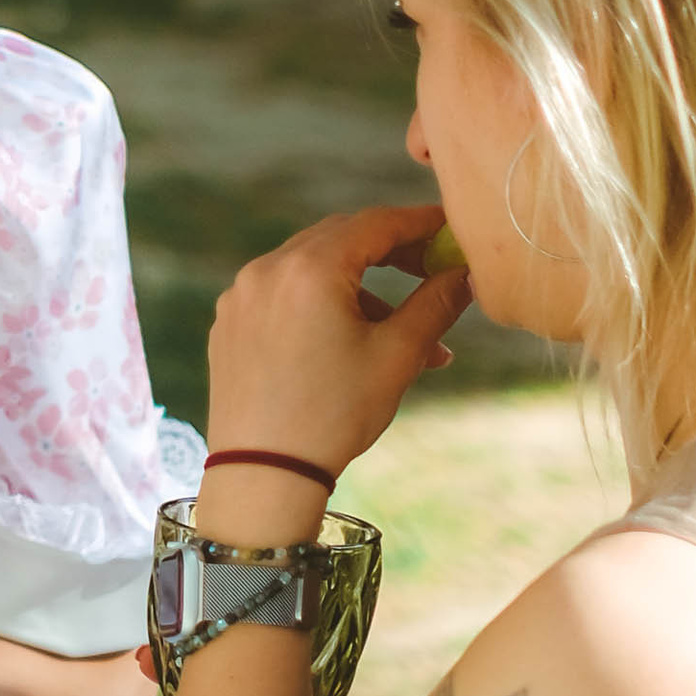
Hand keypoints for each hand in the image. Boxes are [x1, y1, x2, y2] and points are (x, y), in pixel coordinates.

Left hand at [206, 199, 468, 489]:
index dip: (418, 222)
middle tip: (430, 270)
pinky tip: (348, 341)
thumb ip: (436, 304)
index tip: (448, 228)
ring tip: (399, 332)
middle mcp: (266, 269)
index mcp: (309, 269)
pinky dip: (319, 304)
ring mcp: (241, 295)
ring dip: (357, 287)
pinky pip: (282, 295)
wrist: (263, 473)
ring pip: (310, 268)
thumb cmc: (335, 414)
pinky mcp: (229, 322)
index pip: (375, 223)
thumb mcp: (397, 356)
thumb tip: (466, 273)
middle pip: (339, 238)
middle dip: (389, 251)